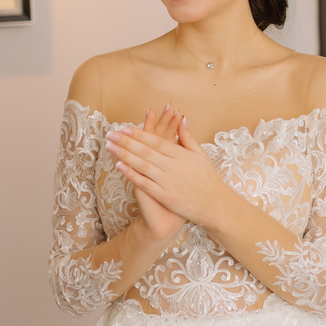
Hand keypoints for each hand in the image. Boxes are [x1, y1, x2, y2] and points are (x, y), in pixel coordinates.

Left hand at [106, 108, 224, 229]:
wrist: (214, 205)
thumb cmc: (208, 179)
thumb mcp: (201, 155)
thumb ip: (188, 138)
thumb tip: (181, 120)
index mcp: (182, 155)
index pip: (156, 141)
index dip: (139, 134)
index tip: (124, 128)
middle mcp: (174, 166)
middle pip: (146, 151)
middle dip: (126, 141)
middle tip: (111, 134)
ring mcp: (168, 181)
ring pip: (142, 165)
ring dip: (124, 155)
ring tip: (110, 147)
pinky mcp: (165, 196)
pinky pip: (145, 183)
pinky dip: (132, 174)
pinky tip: (119, 166)